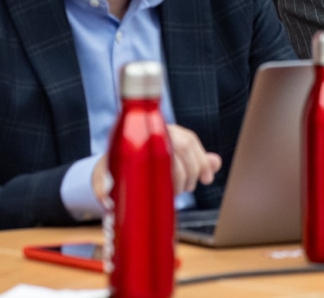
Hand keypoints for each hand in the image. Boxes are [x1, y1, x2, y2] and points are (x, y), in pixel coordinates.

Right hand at [91, 124, 222, 201]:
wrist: (107, 173)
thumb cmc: (145, 167)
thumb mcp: (173, 163)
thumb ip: (194, 161)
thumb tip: (216, 162)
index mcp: (163, 129)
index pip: (188, 140)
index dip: (201, 160)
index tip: (207, 179)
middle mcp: (149, 131)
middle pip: (180, 145)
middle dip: (190, 172)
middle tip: (188, 188)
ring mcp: (132, 144)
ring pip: (165, 158)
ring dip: (175, 181)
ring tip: (173, 193)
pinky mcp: (117, 162)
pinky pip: (141, 174)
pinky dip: (155, 186)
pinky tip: (158, 193)